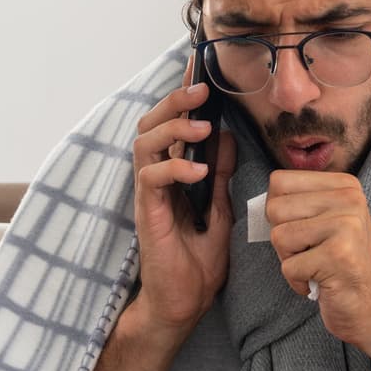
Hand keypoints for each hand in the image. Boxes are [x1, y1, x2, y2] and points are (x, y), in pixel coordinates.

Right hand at [130, 72, 234, 339]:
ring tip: (201, 126)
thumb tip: (226, 139)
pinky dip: (174, 167)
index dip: (181, 94)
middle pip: (151, 124)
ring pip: (145, 143)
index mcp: (173, 177)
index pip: (173, 126)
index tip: (197, 64)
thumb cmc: (196, 266)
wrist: (182, 306)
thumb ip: (218, 178)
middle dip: (174, 100)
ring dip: (173, 128)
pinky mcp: (145, 213)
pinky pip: (150, 178)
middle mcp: (156, 181)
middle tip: (201, 88)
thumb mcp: (219, 213)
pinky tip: (196, 170)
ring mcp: (148, 195)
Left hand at [265, 171, 370, 353]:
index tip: (306, 232)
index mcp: (345, 186)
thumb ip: (299, 203)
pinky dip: (298, 282)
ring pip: (278, 236)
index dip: (280, 214)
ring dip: (291, 260)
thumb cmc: (342, 267)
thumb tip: (259, 201)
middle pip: (274, 208)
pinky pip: (288, 267)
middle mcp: (350, 199)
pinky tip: (322, 283)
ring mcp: (346, 225)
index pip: (279, 181)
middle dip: (284, 239)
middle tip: (312, 254)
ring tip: (317, 267)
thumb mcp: (327, 222)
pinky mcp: (338, 255)